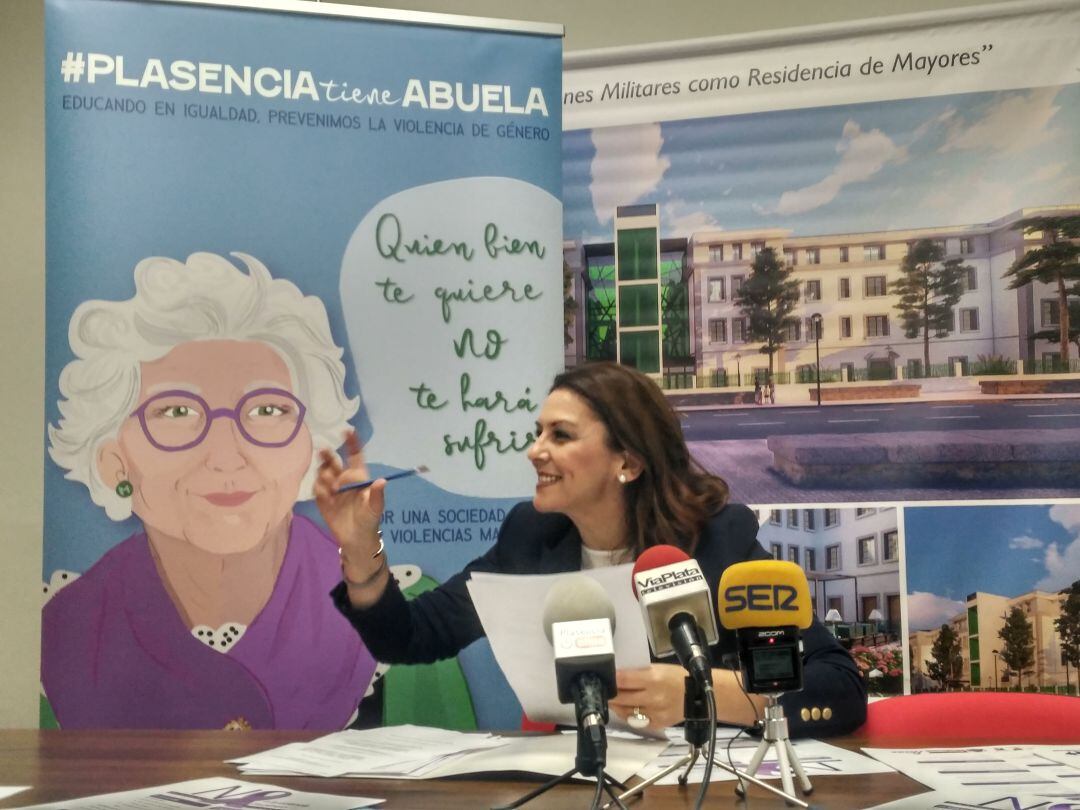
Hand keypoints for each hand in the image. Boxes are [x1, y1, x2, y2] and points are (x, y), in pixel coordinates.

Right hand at [314, 430, 385, 558]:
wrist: (355, 539)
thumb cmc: (369, 520)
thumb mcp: (375, 509)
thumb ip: (376, 495)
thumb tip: (382, 481)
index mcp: (358, 477)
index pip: (355, 455)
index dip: (352, 443)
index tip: (347, 431)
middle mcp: (344, 479)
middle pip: (333, 461)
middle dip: (327, 455)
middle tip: (323, 451)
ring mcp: (332, 488)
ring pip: (323, 473)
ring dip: (325, 476)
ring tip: (333, 490)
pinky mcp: (322, 499)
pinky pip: (317, 487)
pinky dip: (320, 490)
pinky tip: (327, 498)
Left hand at [610, 664, 686, 733]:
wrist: (698, 695)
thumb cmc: (677, 678)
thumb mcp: (658, 668)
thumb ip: (639, 673)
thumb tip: (618, 675)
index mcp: (653, 679)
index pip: (624, 680)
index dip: (611, 679)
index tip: (604, 678)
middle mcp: (653, 697)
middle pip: (622, 697)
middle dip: (611, 694)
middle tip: (604, 690)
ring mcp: (655, 713)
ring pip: (626, 712)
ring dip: (617, 706)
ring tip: (613, 700)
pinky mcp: (657, 724)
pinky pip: (636, 722)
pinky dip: (629, 715)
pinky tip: (626, 709)